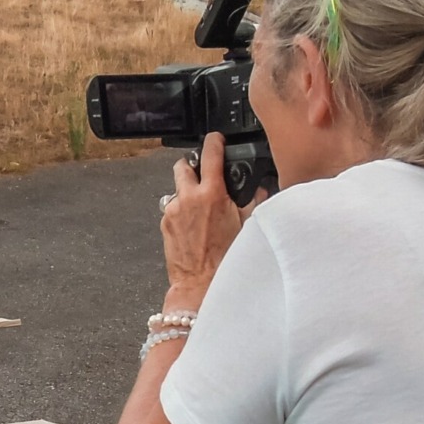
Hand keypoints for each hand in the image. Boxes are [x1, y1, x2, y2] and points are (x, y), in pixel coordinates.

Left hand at [159, 133, 256, 310]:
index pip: (210, 154)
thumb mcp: (247, 226)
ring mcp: (173, 209)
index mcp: (212, 194)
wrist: (200, 284)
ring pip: (177, 188)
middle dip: (193, 166)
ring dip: (187, 190)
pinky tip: (193, 224)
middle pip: (184, 165)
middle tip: (204, 176)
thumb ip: (252, 201)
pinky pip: (172, 206)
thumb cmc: (225, 260)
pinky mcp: (164, 223)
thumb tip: (259, 189)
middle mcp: (188, 197)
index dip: (213, 142)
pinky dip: (181, 209)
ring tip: (200, 206)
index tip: (215, 139)